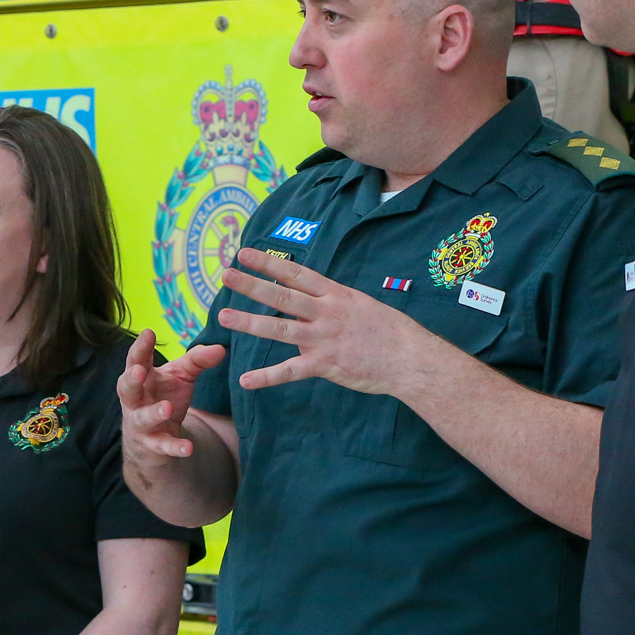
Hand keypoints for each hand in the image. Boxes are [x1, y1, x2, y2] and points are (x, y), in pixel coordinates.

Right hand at [117, 330, 228, 463]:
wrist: (153, 438)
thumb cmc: (165, 396)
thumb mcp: (181, 377)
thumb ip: (198, 361)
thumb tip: (221, 348)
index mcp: (142, 378)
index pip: (137, 360)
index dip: (140, 347)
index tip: (148, 332)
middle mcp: (135, 400)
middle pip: (126, 388)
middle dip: (131, 379)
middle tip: (140, 370)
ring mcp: (141, 423)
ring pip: (142, 418)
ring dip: (153, 413)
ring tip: (166, 409)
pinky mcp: (152, 445)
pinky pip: (162, 446)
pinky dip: (174, 447)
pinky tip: (188, 448)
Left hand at [218, 249, 445, 396]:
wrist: (411, 359)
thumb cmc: (389, 331)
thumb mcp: (361, 304)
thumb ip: (332, 301)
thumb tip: (311, 294)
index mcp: (335, 295)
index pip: (296, 273)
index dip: (268, 263)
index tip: (244, 254)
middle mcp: (326, 312)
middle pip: (282, 295)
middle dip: (252, 285)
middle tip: (226, 275)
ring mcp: (324, 338)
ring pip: (280, 328)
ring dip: (249, 323)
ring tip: (223, 317)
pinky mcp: (325, 365)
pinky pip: (290, 371)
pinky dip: (267, 377)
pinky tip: (246, 380)